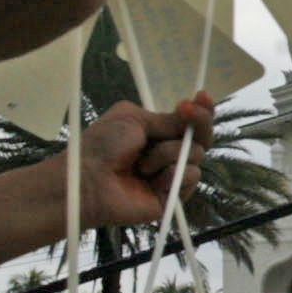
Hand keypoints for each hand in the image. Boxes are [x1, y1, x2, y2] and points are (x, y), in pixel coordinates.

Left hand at [73, 94, 218, 227]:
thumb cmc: (103, 146)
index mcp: (157, 132)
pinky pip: (190, 176)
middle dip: (199, 121)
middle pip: (202, 136)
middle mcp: (167, 152)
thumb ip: (167, 119)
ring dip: (168, 153)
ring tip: (141, 164)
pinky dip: (171, 174)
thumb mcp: (134, 119)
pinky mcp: (173, 196)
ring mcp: (171, 174)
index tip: (201, 96)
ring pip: (195, 154)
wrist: (89, 180)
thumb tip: (191, 115)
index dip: (201, 110)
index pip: (189, 121)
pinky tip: (150, 180)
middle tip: (186, 111)